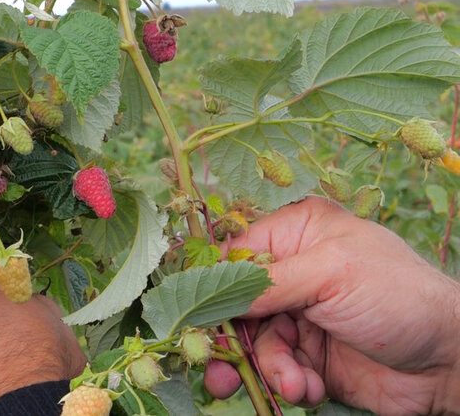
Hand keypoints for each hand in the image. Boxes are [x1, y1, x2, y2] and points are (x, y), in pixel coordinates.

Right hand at [230, 196, 459, 414]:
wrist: (450, 363)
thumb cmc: (400, 297)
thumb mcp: (331, 272)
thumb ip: (267, 281)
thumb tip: (210, 290)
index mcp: (296, 233)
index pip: (232, 253)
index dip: (209, 285)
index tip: (188, 316)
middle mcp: (293, 273)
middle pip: (234, 305)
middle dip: (230, 340)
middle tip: (216, 372)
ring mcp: (300, 317)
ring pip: (252, 344)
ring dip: (269, 368)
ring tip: (293, 384)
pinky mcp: (309, 358)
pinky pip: (276, 371)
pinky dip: (289, 384)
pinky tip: (310, 388)